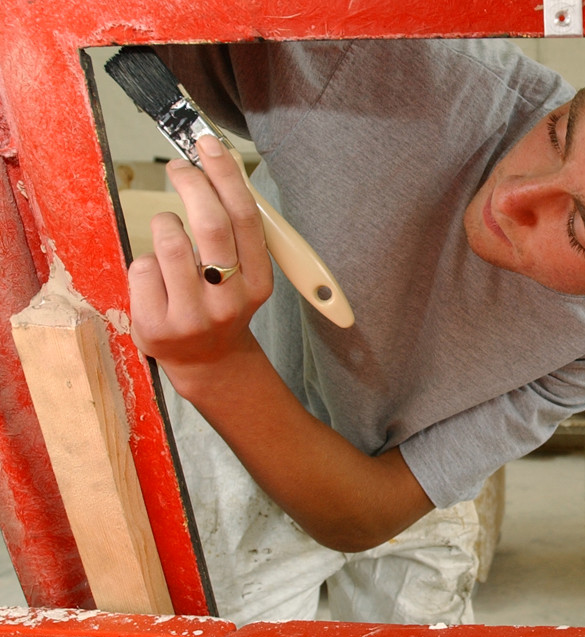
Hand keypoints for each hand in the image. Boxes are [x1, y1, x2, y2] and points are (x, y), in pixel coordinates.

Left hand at [128, 136, 272, 396]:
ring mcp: (192, 316)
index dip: (225, 175)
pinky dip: (146, 262)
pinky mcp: (156, 326)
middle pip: (210, 224)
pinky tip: (158, 278)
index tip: (208, 145)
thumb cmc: (222, 302)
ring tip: (169, 233)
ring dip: (165, 224)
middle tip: (180, 167)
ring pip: (169, 242)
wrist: (208, 360)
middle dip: (192, 184)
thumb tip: (218, 164)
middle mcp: (229, 300)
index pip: (245, 217)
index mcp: (258, 282)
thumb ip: (237, 230)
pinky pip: (142, 268)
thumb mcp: (246, 273)